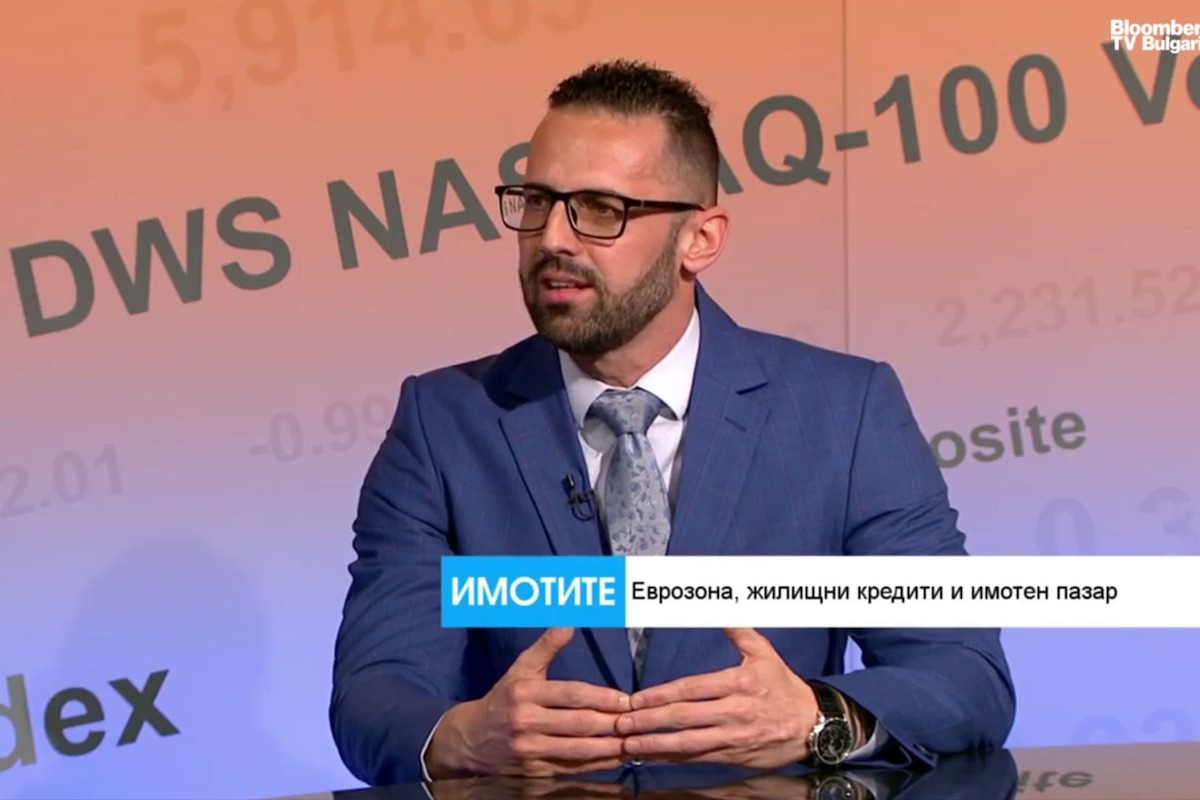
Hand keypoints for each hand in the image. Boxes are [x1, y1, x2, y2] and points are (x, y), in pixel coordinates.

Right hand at [425, 627, 631, 777]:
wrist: (470, 740)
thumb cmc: (503, 699)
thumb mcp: (520, 670)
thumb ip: (546, 648)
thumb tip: (568, 623)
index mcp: (525, 693)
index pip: (572, 694)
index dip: (603, 698)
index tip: (626, 700)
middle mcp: (526, 722)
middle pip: (579, 724)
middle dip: (612, 723)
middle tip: (636, 721)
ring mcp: (530, 751)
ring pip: (579, 750)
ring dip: (610, 747)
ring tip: (632, 742)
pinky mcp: (534, 772)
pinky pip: (572, 769)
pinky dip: (597, 765)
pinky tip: (615, 758)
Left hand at [616, 628, 819, 767]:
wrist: (814, 726)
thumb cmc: (784, 687)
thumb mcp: (763, 653)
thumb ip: (738, 630)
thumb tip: (721, 603)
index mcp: (738, 683)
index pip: (691, 689)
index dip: (660, 695)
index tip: (636, 699)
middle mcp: (734, 712)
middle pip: (684, 718)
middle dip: (649, 722)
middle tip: (621, 724)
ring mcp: (734, 738)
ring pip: (688, 743)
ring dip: (656, 745)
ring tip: (630, 745)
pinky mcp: (735, 757)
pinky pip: (699, 759)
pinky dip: (675, 759)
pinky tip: (655, 757)